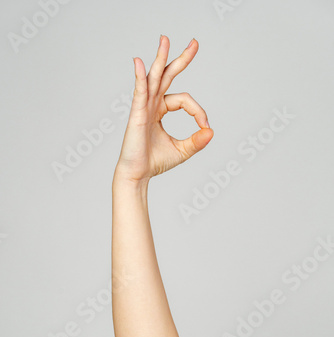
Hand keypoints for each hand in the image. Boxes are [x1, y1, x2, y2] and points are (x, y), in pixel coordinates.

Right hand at [114, 35, 213, 183]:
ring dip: (160, 58)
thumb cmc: (155, 162)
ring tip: (165, 39)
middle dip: (181, 59)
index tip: (205, 127)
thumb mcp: (183, 150)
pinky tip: (140, 63)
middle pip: (167, 76)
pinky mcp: (137, 114)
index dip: (198, 111)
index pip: (184, 100)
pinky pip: (139, 91)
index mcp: (160, 110)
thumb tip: (211, 132)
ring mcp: (143, 107)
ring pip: (153, 78)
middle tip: (195, 43)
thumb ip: (197, 141)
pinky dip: (140, 77)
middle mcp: (152, 104)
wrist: (138, 174)